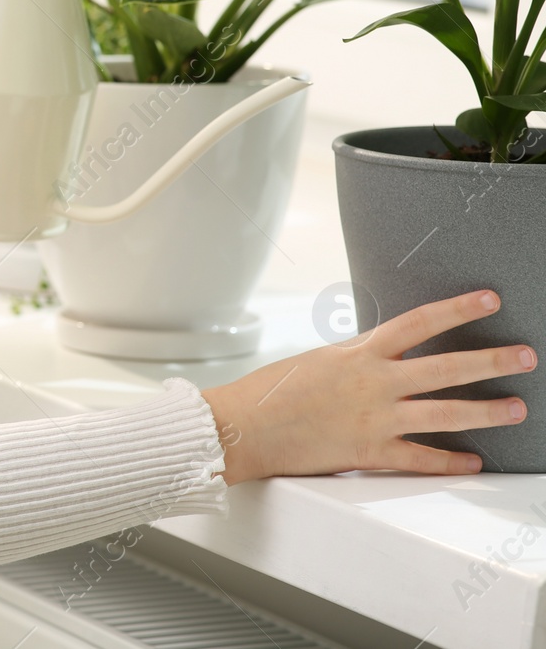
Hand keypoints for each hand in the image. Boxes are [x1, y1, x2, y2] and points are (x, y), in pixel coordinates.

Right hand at [202, 288, 534, 484]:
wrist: (242, 427)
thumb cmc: (271, 391)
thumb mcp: (317, 360)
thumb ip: (357, 359)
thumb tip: (384, 356)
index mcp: (358, 353)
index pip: (419, 322)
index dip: (458, 309)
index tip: (490, 299)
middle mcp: (373, 383)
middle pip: (446, 367)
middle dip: (492, 361)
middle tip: (525, 355)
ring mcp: (374, 418)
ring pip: (444, 414)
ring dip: (486, 411)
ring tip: (516, 408)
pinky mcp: (368, 452)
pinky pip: (420, 458)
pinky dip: (450, 461)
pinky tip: (473, 462)